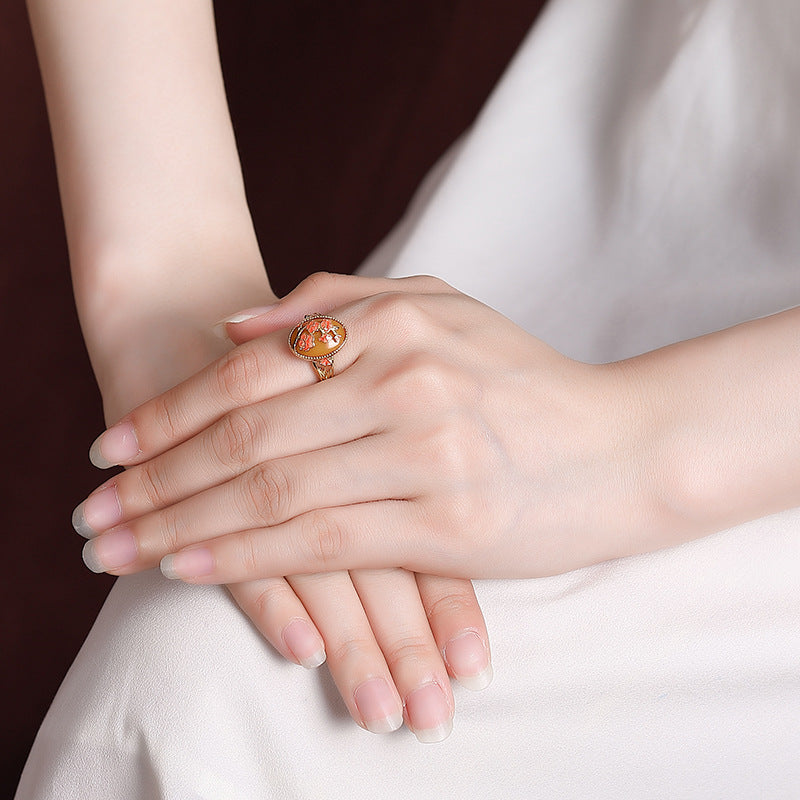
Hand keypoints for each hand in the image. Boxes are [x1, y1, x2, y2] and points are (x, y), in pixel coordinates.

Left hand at [79, 273, 658, 582]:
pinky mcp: (448, 525)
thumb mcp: (440, 307)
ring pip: (271, 492)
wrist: (624, 444)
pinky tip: (194, 568)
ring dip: (183, 524)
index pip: (249, 373)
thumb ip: (337, 297)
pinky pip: (323, 543)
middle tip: (91, 510)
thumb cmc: (524, 380)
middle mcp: (404, 381)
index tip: (111, 450)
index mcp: (395, 325)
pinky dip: (249, 558)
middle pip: (246, 435)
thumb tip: (237, 323)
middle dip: (156, 478)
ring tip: (119, 548)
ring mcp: (426, 454)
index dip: (168, 414)